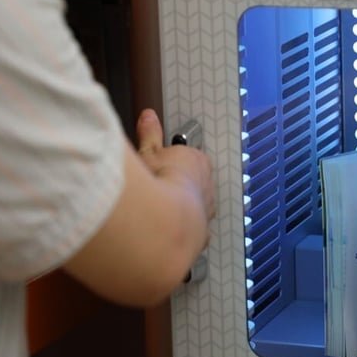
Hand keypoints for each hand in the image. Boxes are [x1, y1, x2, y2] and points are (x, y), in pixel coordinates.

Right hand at [135, 109, 215, 230]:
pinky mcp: (197, 238)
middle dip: (173, 189)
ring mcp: (205, 214)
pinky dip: (174, 234)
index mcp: (199, 162)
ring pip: (191, 210)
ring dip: (175, 213)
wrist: (167, 222)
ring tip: (154, 217)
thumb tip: (149, 117)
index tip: (155, 170)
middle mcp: (208, 188)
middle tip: (152, 193)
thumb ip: (150, 134)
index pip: (187, 160)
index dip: (168, 165)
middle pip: (191, 185)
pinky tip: (159, 236)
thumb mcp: (149, 152)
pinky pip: (186, 233)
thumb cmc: (160, 184)